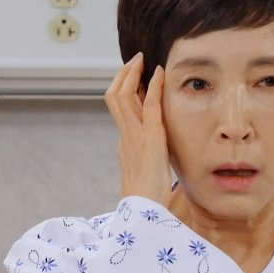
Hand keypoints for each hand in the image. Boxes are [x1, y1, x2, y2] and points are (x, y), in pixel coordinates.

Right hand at [104, 52, 172, 207]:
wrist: (144, 211)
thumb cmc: (149, 199)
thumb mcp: (146, 174)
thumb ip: (147, 160)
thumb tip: (154, 154)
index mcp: (125, 144)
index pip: (119, 110)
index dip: (123, 89)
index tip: (133, 76)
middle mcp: (126, 136)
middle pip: (114, 97)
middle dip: (122, 75)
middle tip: (134, 60)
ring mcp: (136, 136)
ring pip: (124, 96)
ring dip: (132, 74)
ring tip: (141, 60)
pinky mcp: (150, 139)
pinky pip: (148, 107)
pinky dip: (153, 87)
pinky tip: (159, 74)